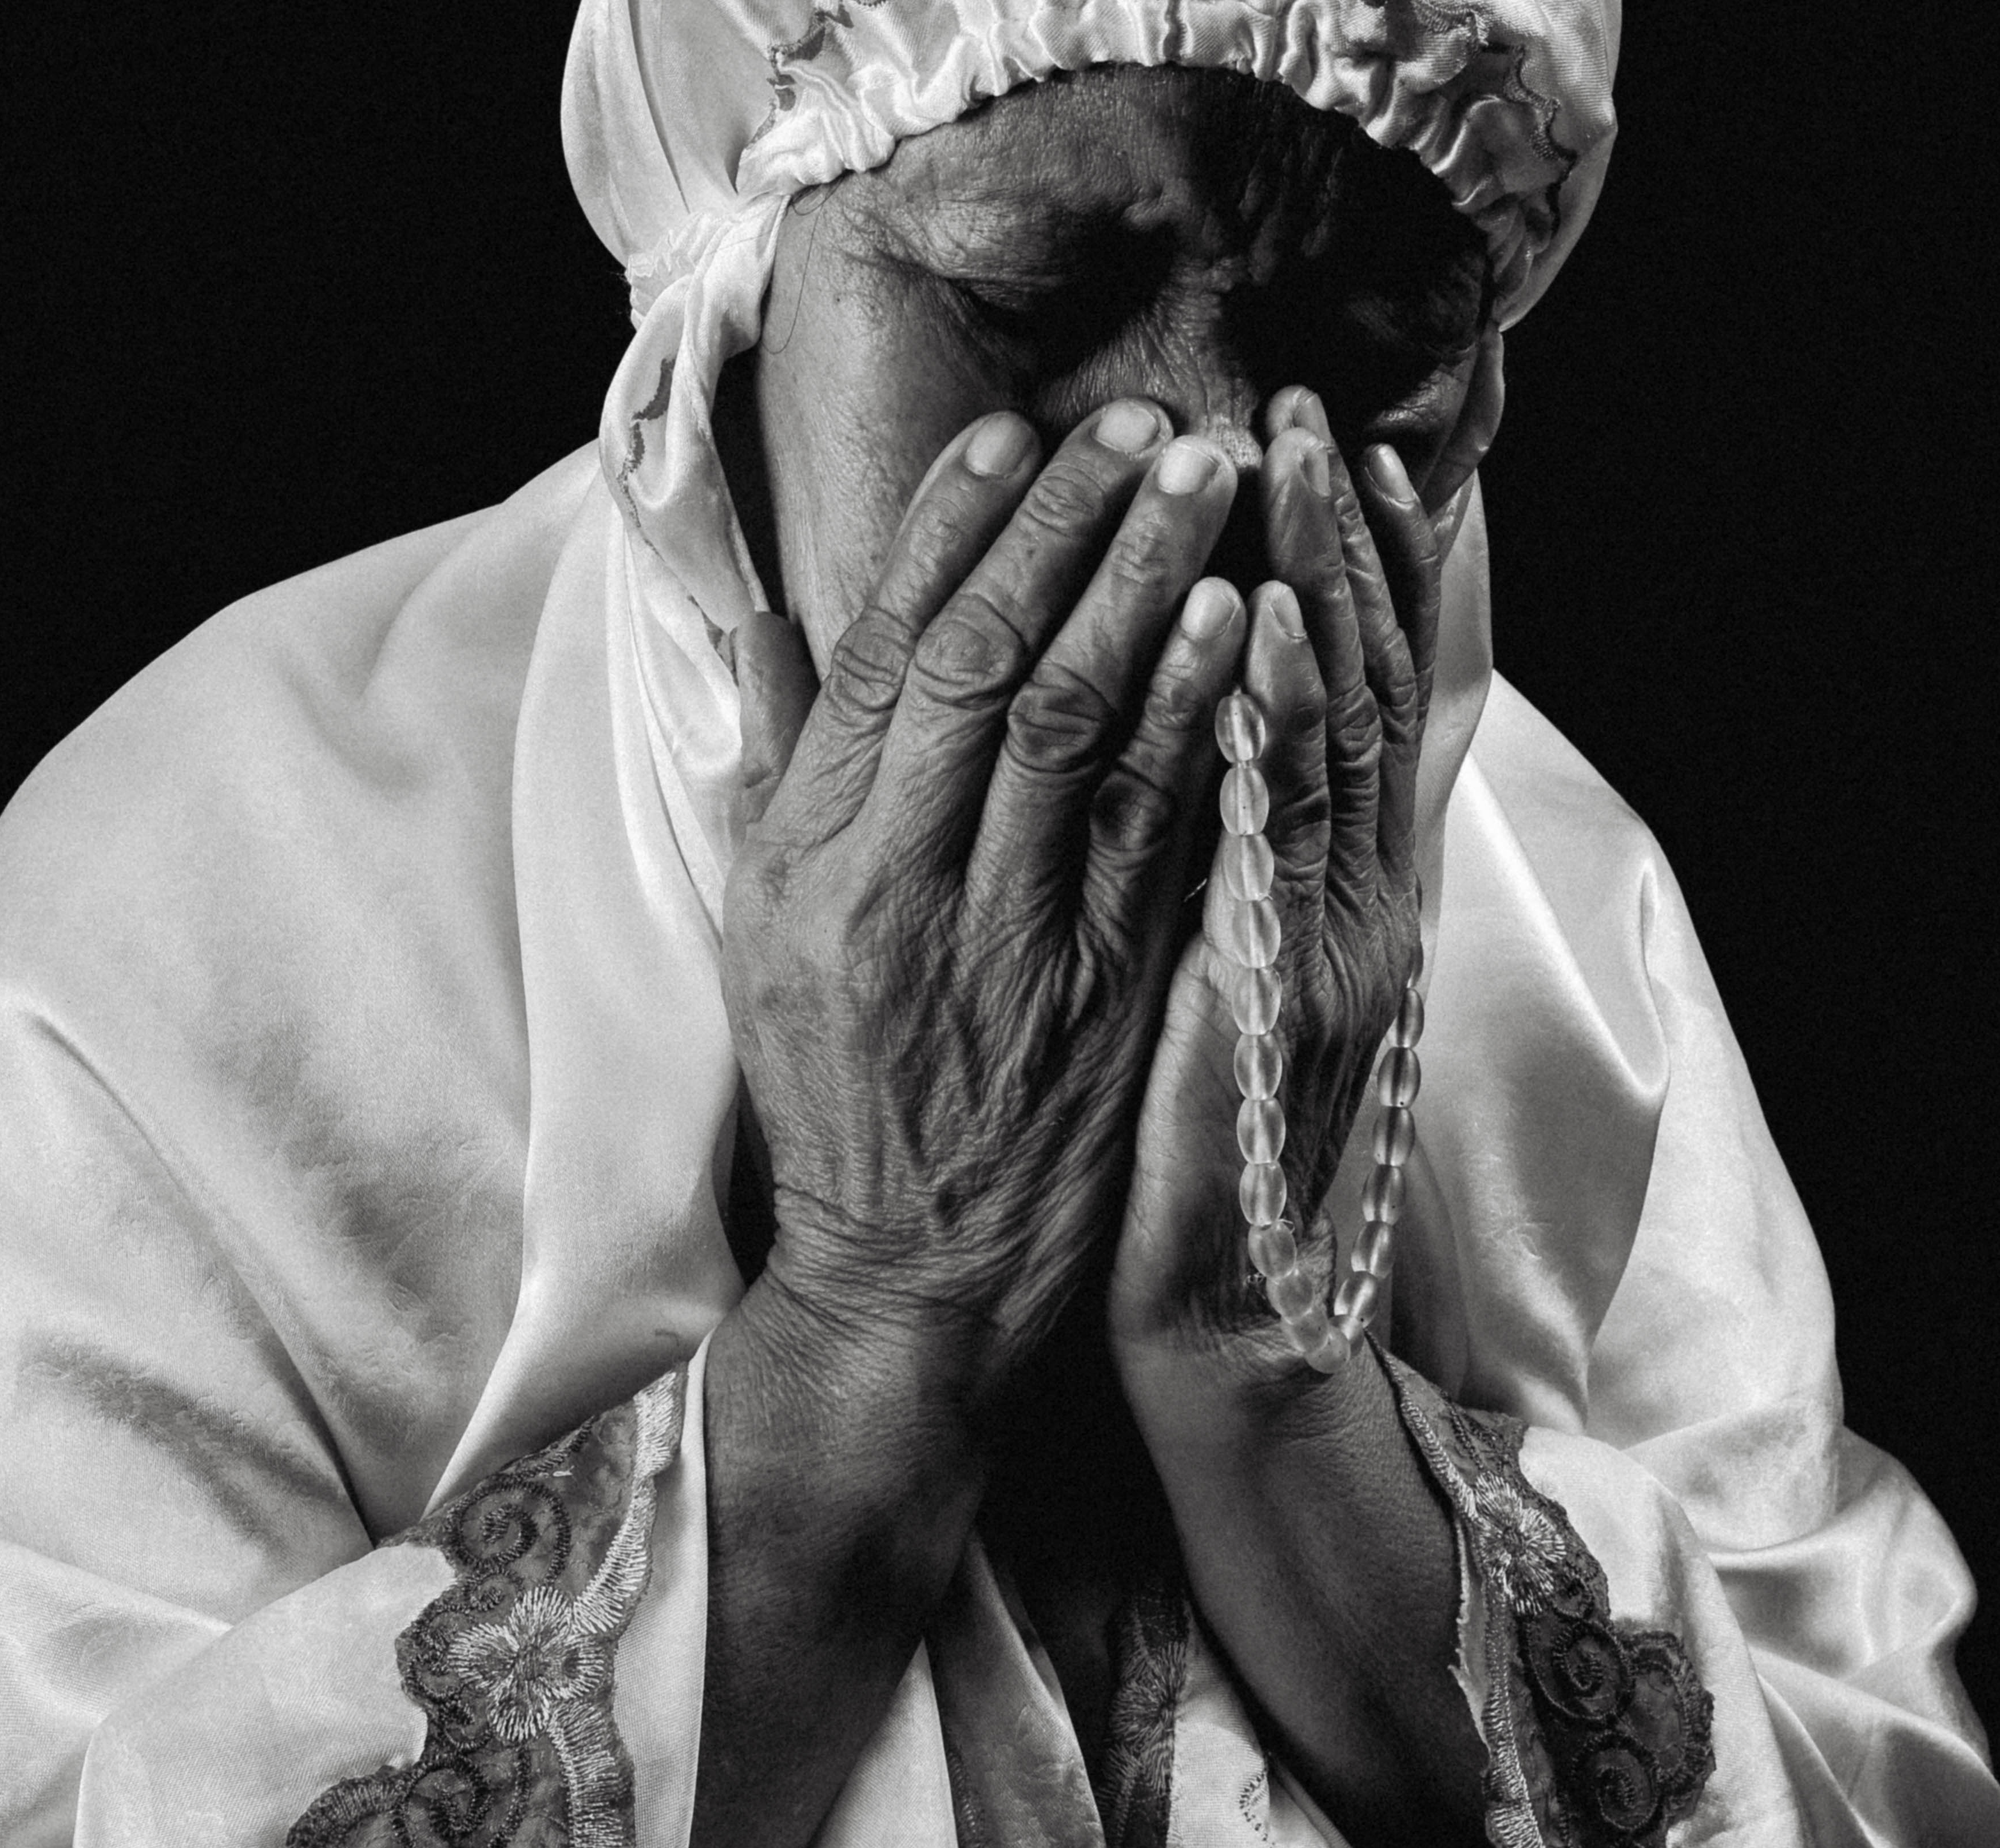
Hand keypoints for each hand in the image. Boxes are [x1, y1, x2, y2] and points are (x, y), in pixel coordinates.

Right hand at [720, 400, 1250, 1415]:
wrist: (908, 1275)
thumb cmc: (836, 1090)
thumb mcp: (764, 931)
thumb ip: (780, 773)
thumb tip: (774, 627)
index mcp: (810, 858)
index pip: (885, 655)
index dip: (951, 532)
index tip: (1013, 433)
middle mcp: (899, 883)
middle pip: (986, 663)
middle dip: (1067, 527)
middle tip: (1143, 420)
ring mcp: (1005, 938)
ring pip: (1074, 726)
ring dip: (1144, 588)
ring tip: (1206, 479)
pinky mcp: (1102, 991)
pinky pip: (1152, 831)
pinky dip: (1190, 718)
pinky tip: (1234, 628)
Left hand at [1109, 379, 1484, 1393]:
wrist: (1223, 1306)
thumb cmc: (1197, 1131)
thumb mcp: (1220, 967)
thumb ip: (1224, 850)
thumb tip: (1196, 733)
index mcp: (1336, 884)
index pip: (1357, 694)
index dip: (1354, 570)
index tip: (1330, 451)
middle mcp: (1359, 895)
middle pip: (1366, 683)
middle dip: (1336, 539)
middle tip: (1305, 410)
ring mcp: (1333, 942)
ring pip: (1340, 735)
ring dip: (1320, 588)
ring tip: (1290, 464)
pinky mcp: (1281, 996)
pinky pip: (1282, 844)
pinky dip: (1282, 727)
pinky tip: (1265, 633)